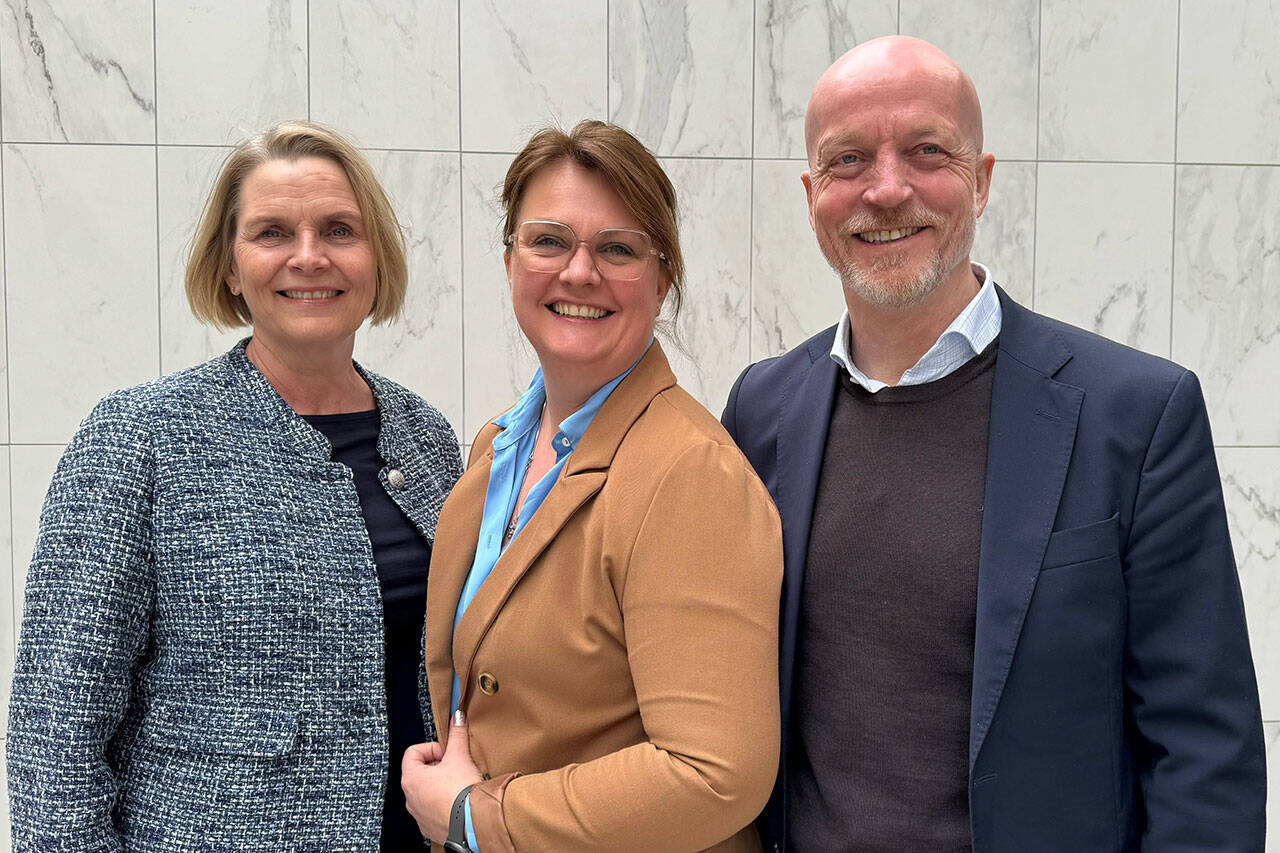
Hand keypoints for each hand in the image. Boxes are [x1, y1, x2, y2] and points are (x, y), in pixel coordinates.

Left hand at [402, 709, 483, 842]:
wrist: (473, 822)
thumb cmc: (461, 791)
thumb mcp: (459, 756)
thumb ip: (457, 735)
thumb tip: (457, 718)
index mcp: (411, 778)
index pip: (413, 752)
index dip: (431, 748)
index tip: (446, 753)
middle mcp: (410, 798)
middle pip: (419, 772)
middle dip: (438, 767)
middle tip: (454, 767)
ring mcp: (418, 815)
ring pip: (425, 793)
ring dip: (440, 785)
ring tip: (458, 784)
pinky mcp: (429, 828)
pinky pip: (432, 811)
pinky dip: (443, 804)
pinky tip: (458, 802)